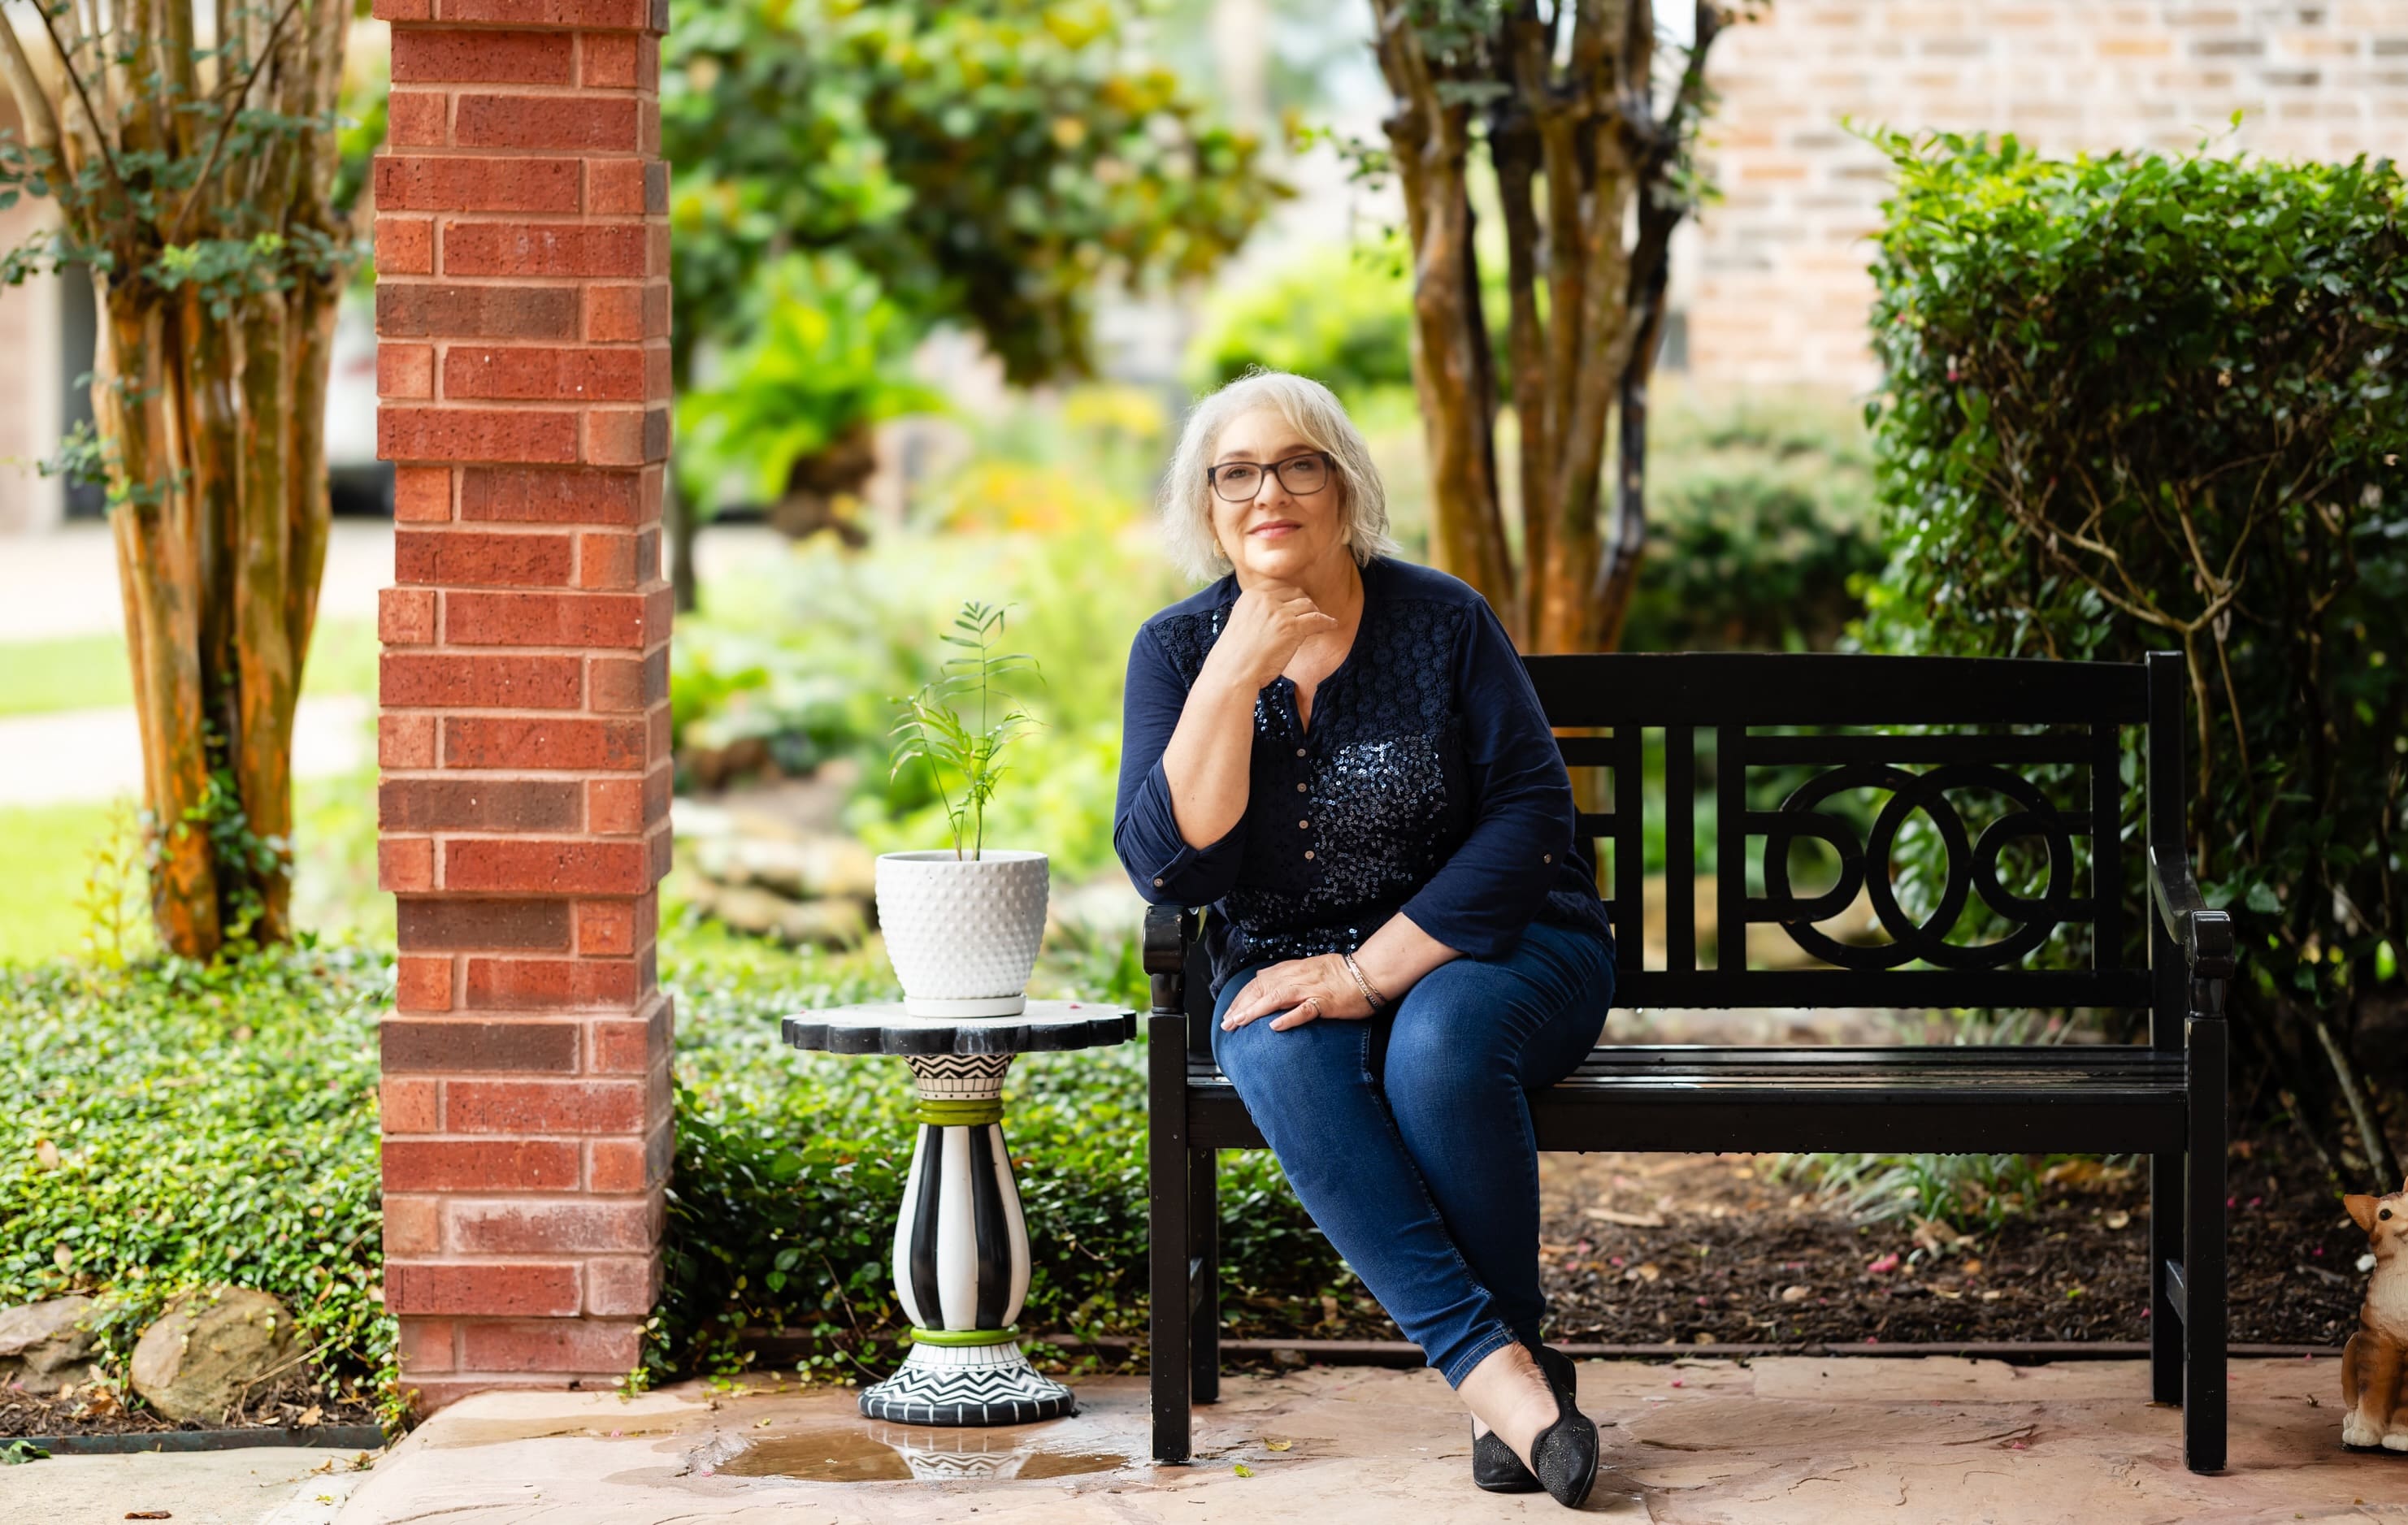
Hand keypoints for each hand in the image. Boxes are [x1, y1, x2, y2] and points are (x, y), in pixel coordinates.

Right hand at [1202, 580, 1341, 693]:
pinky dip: (1327, 622)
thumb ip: (1256, 613)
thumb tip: (1274, 617)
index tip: (1296, 604)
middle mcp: (1265, 599)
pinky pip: (1317, 620)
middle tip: (1309, 613)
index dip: (1291, 596)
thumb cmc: (1234, 655)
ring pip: (1307, 605)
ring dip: (1315, 612)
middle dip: (1304, 602)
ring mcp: (1279, 613)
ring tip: (1319, 622)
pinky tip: (1332, 625)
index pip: (1278, 587)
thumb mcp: (1241, 622)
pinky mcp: (1292, 628)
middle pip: (1295, 593)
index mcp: (1251, 595)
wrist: (1232, 671)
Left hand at [1220, 954, 1370, 1031]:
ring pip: (1276, 997)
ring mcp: (1311, 989)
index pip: (1259, 982)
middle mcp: (1297, 977)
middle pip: (1262, 989)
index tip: (1230, 1012)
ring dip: (1254, 1011)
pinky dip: (1288, 1018)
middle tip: (1226, 1024)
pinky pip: (1305, 1010)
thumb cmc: (1342, 973)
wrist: (1369, 973)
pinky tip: (1274, 1027)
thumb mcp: (1309, 968)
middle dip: (1241, 1006)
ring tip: (1239, 1023)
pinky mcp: (1325, 1002)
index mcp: (1293, 969)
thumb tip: (1266, 980)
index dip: (1242, 997)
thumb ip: (1288, 975)